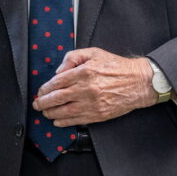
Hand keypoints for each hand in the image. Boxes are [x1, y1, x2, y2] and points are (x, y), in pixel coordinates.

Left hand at [33, 47, 152, 125]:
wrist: (139, 82)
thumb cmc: (117, 67)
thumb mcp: (93, 53)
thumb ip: (73, 57)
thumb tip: (59, 71)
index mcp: (84, 72)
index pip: (57, 82)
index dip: (45, 89)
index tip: (40, 92)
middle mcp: (87, 89)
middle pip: (57, 98)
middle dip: (43, 102)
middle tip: (37, 104)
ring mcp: (93, 103)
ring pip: (65, 111)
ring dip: (51, 113)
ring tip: (45, 112)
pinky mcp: (99, 114)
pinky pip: (77, 120)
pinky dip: (64, 122)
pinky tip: (57, 121)